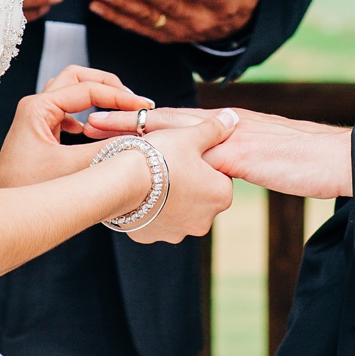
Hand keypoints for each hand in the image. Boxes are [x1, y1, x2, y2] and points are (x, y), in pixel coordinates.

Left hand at [0, 66, 151, 189]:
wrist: (1, 209)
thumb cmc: (25, 190)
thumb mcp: (72, 169)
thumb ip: (106, 151)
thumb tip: (137, 141)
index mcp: (39, 107)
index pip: (88, 89)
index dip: (119, 97)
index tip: (143, 107)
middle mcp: (37, 106)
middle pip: (79, 78)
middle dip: (109, 87)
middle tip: (134, 102)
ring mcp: (38, 116)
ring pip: (74, 91)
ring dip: (99, 97)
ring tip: (121, 111)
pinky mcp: (42, 130)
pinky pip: (70, 110)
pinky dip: (90, 113)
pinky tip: (98, 130)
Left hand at [84, 106, 352, 199]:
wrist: (341, 157)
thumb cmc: (306, 160)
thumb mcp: (262, 157)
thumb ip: (232, 157)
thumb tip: (211, 169)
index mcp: (228, 123)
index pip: (174, 119)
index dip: (137, 120)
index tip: (101, 119)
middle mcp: (225, 123)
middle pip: (166, 120)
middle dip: (125, 121)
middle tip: (86, 119)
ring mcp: (233, 136)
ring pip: (177, 132)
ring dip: (138, 135)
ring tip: (100, 138)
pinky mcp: (244, 154)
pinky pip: (201, 154)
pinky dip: (174, 157)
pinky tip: (150, 166)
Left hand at [89, 0, 278, 45]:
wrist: (231, 29)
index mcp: (224, 6)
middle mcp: (200, 23)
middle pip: (173, 8)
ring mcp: (177, 32)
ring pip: (149, 19)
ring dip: (124, 6)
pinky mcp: (160, 35)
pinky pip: (135, 27)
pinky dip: (115, 16)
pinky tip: (96, 4)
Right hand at [124, 110, 237, 242]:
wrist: (121, 181)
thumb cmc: (160, 155)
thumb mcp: (190, 135)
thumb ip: (214, 129)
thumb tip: (232, 118)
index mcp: (221, 195)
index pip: (219, 175)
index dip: (202, 162)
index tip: (186, 154)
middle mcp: (204, 220)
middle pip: (199, 195)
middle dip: (188, 182)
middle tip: (168, 163)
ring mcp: (177, 232)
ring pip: (176, 210)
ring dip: (168, 197)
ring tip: (151, 177)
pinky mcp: (152, 237)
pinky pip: (154, 220)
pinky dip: (149, 208)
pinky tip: (139, 192)